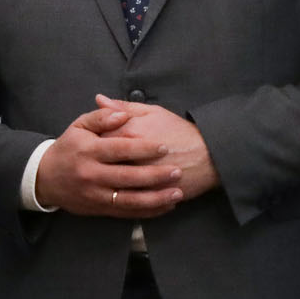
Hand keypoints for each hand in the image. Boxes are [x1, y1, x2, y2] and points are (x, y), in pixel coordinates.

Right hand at [34, 104, 185, 216]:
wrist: (44, 178)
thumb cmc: (68, 149)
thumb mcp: (78, 126)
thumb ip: (101, 117)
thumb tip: (122, 113)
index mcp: (88, 151)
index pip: (120, 149)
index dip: (144, 148)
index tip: (165, 146)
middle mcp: (91, 174)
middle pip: (128, 177)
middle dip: (156, 175)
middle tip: (178, 171)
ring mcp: (95, 194)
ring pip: (129, 200)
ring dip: (156, 198)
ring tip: (177, 193)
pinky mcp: (98, 208)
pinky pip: (126, 213)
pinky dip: (148, 211)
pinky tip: (166, 206)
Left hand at [93, 95, 218, 198]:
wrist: (210, 155)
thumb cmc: (180, 131)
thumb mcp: (152, 112)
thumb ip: (122, 107)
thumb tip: (98, 99)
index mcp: (128, 132)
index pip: (95, 137)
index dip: (89, 141)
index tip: (89, 144)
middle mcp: (130, 156)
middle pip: (100, 163)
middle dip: (94, 165)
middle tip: (93, 165)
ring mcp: (139, 177)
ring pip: (112, 184)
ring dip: (106, 184)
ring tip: (106, 180)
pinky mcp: (150, 194)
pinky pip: (129, 199)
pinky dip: (122, 198)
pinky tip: (120, 194)